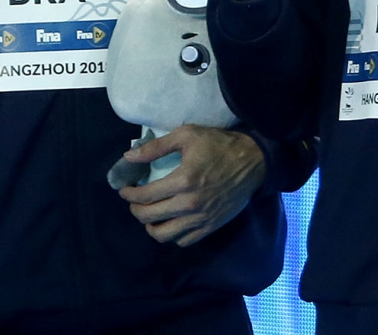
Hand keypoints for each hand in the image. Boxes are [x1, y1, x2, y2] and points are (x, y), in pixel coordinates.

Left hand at [117, 126, 266, 245]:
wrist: (253, 162)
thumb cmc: (218, 145)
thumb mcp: (186, 136)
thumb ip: (155, 147)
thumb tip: (128, 157)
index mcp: (183, 181)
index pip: (145, 196)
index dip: (129, 194)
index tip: (124, 189)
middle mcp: (190, 204)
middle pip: (150, 217)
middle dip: (135, 209)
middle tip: (133, 200)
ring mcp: (201, 219)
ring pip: (165, 235)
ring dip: (150, 226)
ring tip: (149, 213)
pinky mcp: (211, 226)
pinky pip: (184, 241)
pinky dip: (171, 234)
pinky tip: (169, 221)